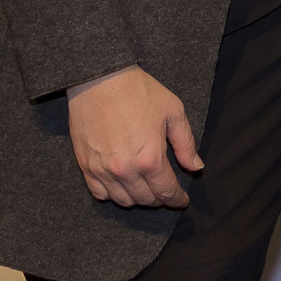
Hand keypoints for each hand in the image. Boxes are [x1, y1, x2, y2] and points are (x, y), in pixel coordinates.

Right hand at [66, 64, 200, 208]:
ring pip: (123, 200)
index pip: (166, 192)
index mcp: (150, 158)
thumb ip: (186, 144)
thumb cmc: (140, 92)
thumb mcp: (174, 112)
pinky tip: (122, 185)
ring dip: (137, 199)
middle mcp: (125, 170)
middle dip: (159, 198)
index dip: (177, 199)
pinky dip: (113, 194)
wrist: (100, 80)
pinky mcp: (85, 166)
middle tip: (165, 191)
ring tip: (146, 189)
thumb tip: (196, 167)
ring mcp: (102, 170)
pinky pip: (99, 193)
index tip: (182, 201)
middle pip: (146, 199)